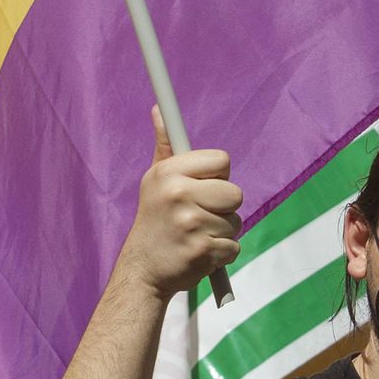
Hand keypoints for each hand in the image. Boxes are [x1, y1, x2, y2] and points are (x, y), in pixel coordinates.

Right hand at [116, 112, 241, 303]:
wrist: (143, 269)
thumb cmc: (155, 218)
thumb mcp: (155, 179)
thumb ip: (166, 145)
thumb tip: (159, 110)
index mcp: (169, 172)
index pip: (222, 160)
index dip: (217, 175)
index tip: (202, 187)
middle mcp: (178, 194)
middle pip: (235, 192)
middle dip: (224, 206)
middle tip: (200, 214)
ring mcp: (191, 224)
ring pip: (236, 221)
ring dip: (222, 231)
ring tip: (195, 235)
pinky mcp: (202, 252)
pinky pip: (234, 246)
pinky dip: (221, 253)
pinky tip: (199, 252)